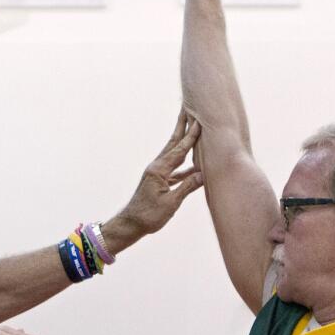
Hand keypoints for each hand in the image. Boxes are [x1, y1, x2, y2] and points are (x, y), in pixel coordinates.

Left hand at [104, 109, 203, 250]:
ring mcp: (158, 174)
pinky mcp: (160, 182)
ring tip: (191, 129)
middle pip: (173, 144)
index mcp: (159, 171)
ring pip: (174, 154)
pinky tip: (195, 165)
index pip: (179, 150)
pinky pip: (176, 168)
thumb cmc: (148, 216)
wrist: (131, 224)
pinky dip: (185, 164)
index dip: (190, 136)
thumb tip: (203, 174)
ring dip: (183, 141)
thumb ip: (187, 187)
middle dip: (182, 127)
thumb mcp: (170, 203)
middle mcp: (157, 168)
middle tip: (187, 110)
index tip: (198, 121)